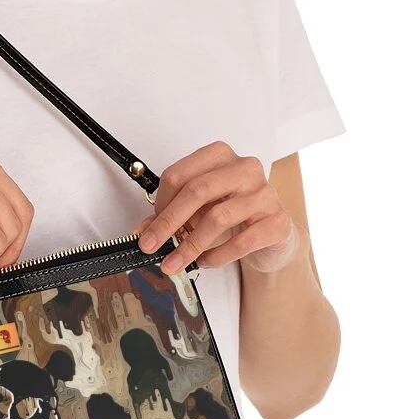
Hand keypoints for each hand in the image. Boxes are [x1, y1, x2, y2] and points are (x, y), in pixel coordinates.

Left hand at [134, 142, 300, 274]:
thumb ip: (171, 216)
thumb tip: (142, 233)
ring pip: (217, 217)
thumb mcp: (199, 210)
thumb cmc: (234, 215)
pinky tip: (205, 262)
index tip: (149, 228)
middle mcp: (244, 168)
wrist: (273, 235)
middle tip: (151, 246)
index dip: (160, 204)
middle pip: (196, 191)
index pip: (179, 174)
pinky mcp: (277, 221)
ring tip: (176, 262)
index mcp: (220, 156)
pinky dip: (217, 255)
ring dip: (190, 245)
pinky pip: (241, 241)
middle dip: (168, 223)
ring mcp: (264, 193)